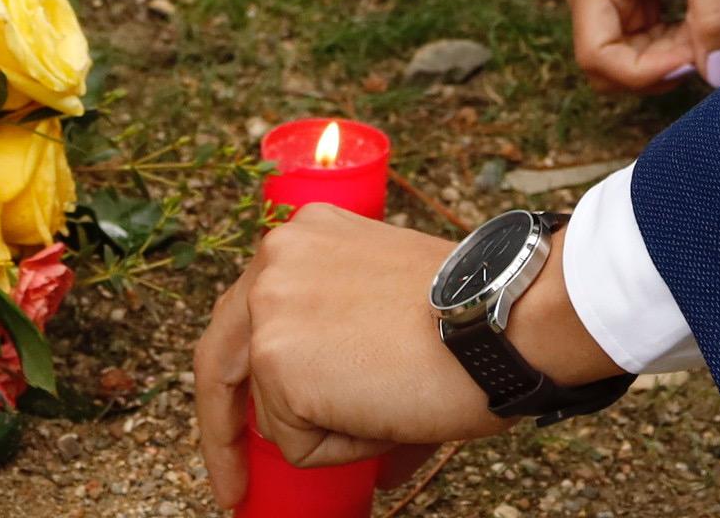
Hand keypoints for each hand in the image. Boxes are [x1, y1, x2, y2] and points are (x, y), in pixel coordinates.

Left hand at [197, 206, 624, 505]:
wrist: (499, 320)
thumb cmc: (469, 319)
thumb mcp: (387, 304)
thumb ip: (340, 341)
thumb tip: (344, 429)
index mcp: (303, 237)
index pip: (245, 314)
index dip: (239, 379)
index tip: (239, 424)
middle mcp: (274, 259)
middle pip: (220, 360)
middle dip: (223, 430)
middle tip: (234, 483)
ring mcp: (268, 310)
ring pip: (273, 412)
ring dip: (329, 431)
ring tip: (392, 403)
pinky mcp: (276, 361)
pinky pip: (296, 443)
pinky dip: (340, 450)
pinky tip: (385, 411)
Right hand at [563, 0, 719, 96]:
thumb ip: (714, 18)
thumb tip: (716, 76)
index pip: (598, 56)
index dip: (645, 73)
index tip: (693, 59)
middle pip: (607, 63)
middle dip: (657, 67)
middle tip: (703, 44)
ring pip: (623, 56)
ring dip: (665, 57)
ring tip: (703, 28)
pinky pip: (634, 40)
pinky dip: (666, 44)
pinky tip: (693, 24)